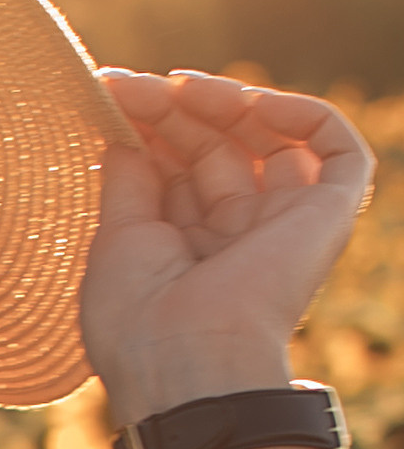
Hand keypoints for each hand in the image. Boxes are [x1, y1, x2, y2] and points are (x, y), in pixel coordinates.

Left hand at [83, 70, 372, 425]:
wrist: (188, 361)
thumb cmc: (139, 319)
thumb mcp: (117, 238)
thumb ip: (128, 178)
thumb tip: (125, 125)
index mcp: (188, 249)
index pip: (177, 166)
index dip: (150, 124)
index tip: (111, 92)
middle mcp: (237, 235)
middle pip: (217, 146)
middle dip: (176, 109)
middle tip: (133, 87)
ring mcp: (282, 224)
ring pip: (268, 138)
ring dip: (226, 102)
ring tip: (183, 90)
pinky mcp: (327, 216)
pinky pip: (337, 149)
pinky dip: (305, 114)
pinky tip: (255, 105)